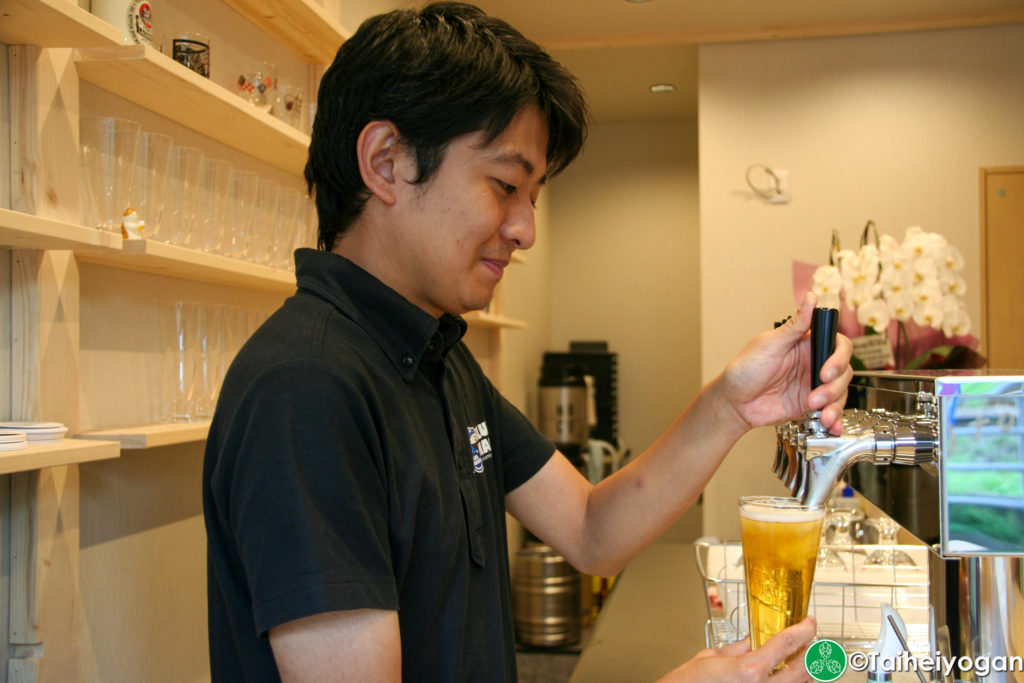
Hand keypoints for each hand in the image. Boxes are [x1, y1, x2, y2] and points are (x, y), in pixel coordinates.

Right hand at [656, 616, 816, 681]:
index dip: (803, 630)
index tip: (808, 623)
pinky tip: (786, 677)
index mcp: (749, 671)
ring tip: (800, 658)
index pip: (787, 644)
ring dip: (805, 671)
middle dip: (812, 652)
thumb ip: (740, 648)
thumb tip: (754, 640)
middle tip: (810, 640)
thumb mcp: (712, 657)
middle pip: (804, 669)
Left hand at [718, 292, 852, 434]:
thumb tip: (811, 298)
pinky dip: (835, 419)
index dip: (839, 358)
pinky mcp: (810, 405)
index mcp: (805, 345)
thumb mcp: (770, 345)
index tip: (825, 371)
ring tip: (817, 411)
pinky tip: (832, 426)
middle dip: (834, 386)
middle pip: (844, 371)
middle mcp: (812, 364)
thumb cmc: (745, 369)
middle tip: (815, 396)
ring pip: (840, 392)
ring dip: (834, 404)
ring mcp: (813, 385)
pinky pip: (831, 410)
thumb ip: (795, 325)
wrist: (734, 403)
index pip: (837, 345)